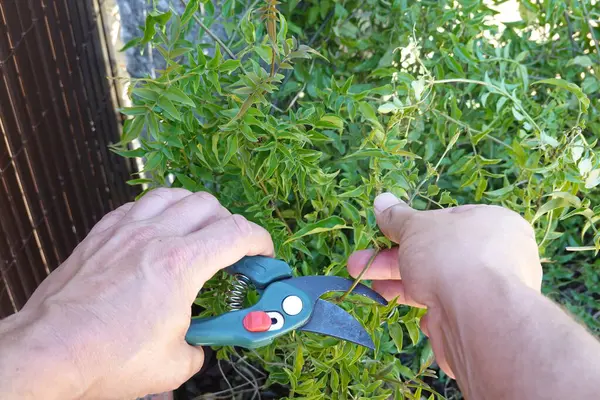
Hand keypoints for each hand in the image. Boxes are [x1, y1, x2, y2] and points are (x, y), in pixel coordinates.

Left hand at [1, 189, 272, 398]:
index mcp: (181, 263)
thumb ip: (198, 348)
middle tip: (230, 248)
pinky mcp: (101, 233)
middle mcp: (155, 236)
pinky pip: (139, 203)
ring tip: (197, 230)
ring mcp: (125, 229)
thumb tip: (197, 345)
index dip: (260, 240)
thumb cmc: (108, 357)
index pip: (237, 233)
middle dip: (230, 223)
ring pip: (173, 193)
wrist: (49, 352)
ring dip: (195, 208)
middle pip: (209, 205)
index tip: (263, 253)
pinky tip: (157, 228)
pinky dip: (159, 210)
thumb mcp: (172, 365)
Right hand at [347, 193, 541, 374]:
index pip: (447, 220)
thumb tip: (381, 200)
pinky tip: (420, 316)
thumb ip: (397, 218)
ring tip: (367, 286)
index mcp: (491, 222)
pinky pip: (450, 310)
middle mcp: (497, 255)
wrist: (479, 318)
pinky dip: (430, 311)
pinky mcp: (482, 321)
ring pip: (438, 283)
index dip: (412, 228)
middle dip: (392, 260)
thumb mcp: (415, 227)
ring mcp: (490, 290)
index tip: (385, 235)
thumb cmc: (450, 256)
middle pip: (435, 253)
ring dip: (400, 285)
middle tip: (358, 265)